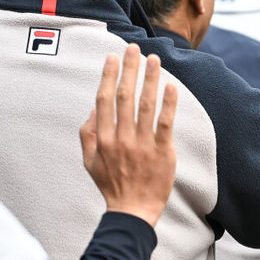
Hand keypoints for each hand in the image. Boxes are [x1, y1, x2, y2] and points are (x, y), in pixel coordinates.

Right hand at [79, 44, 177, 226]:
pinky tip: (171, 86)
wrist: (133, 210)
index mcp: (102, 138)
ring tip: (154, 60)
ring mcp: (142, 144)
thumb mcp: (90, 160)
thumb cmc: (112, 184)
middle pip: (124, 96)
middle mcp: (121, 138)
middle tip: (134, 49)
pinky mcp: (162, 151)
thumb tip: (94, 107)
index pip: (104, 99)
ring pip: (146, 105)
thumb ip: (88, 133)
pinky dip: (169, 104)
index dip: (109, 76)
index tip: (113, 57)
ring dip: (150, 80)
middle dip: (129, 69)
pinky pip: (165, 123)